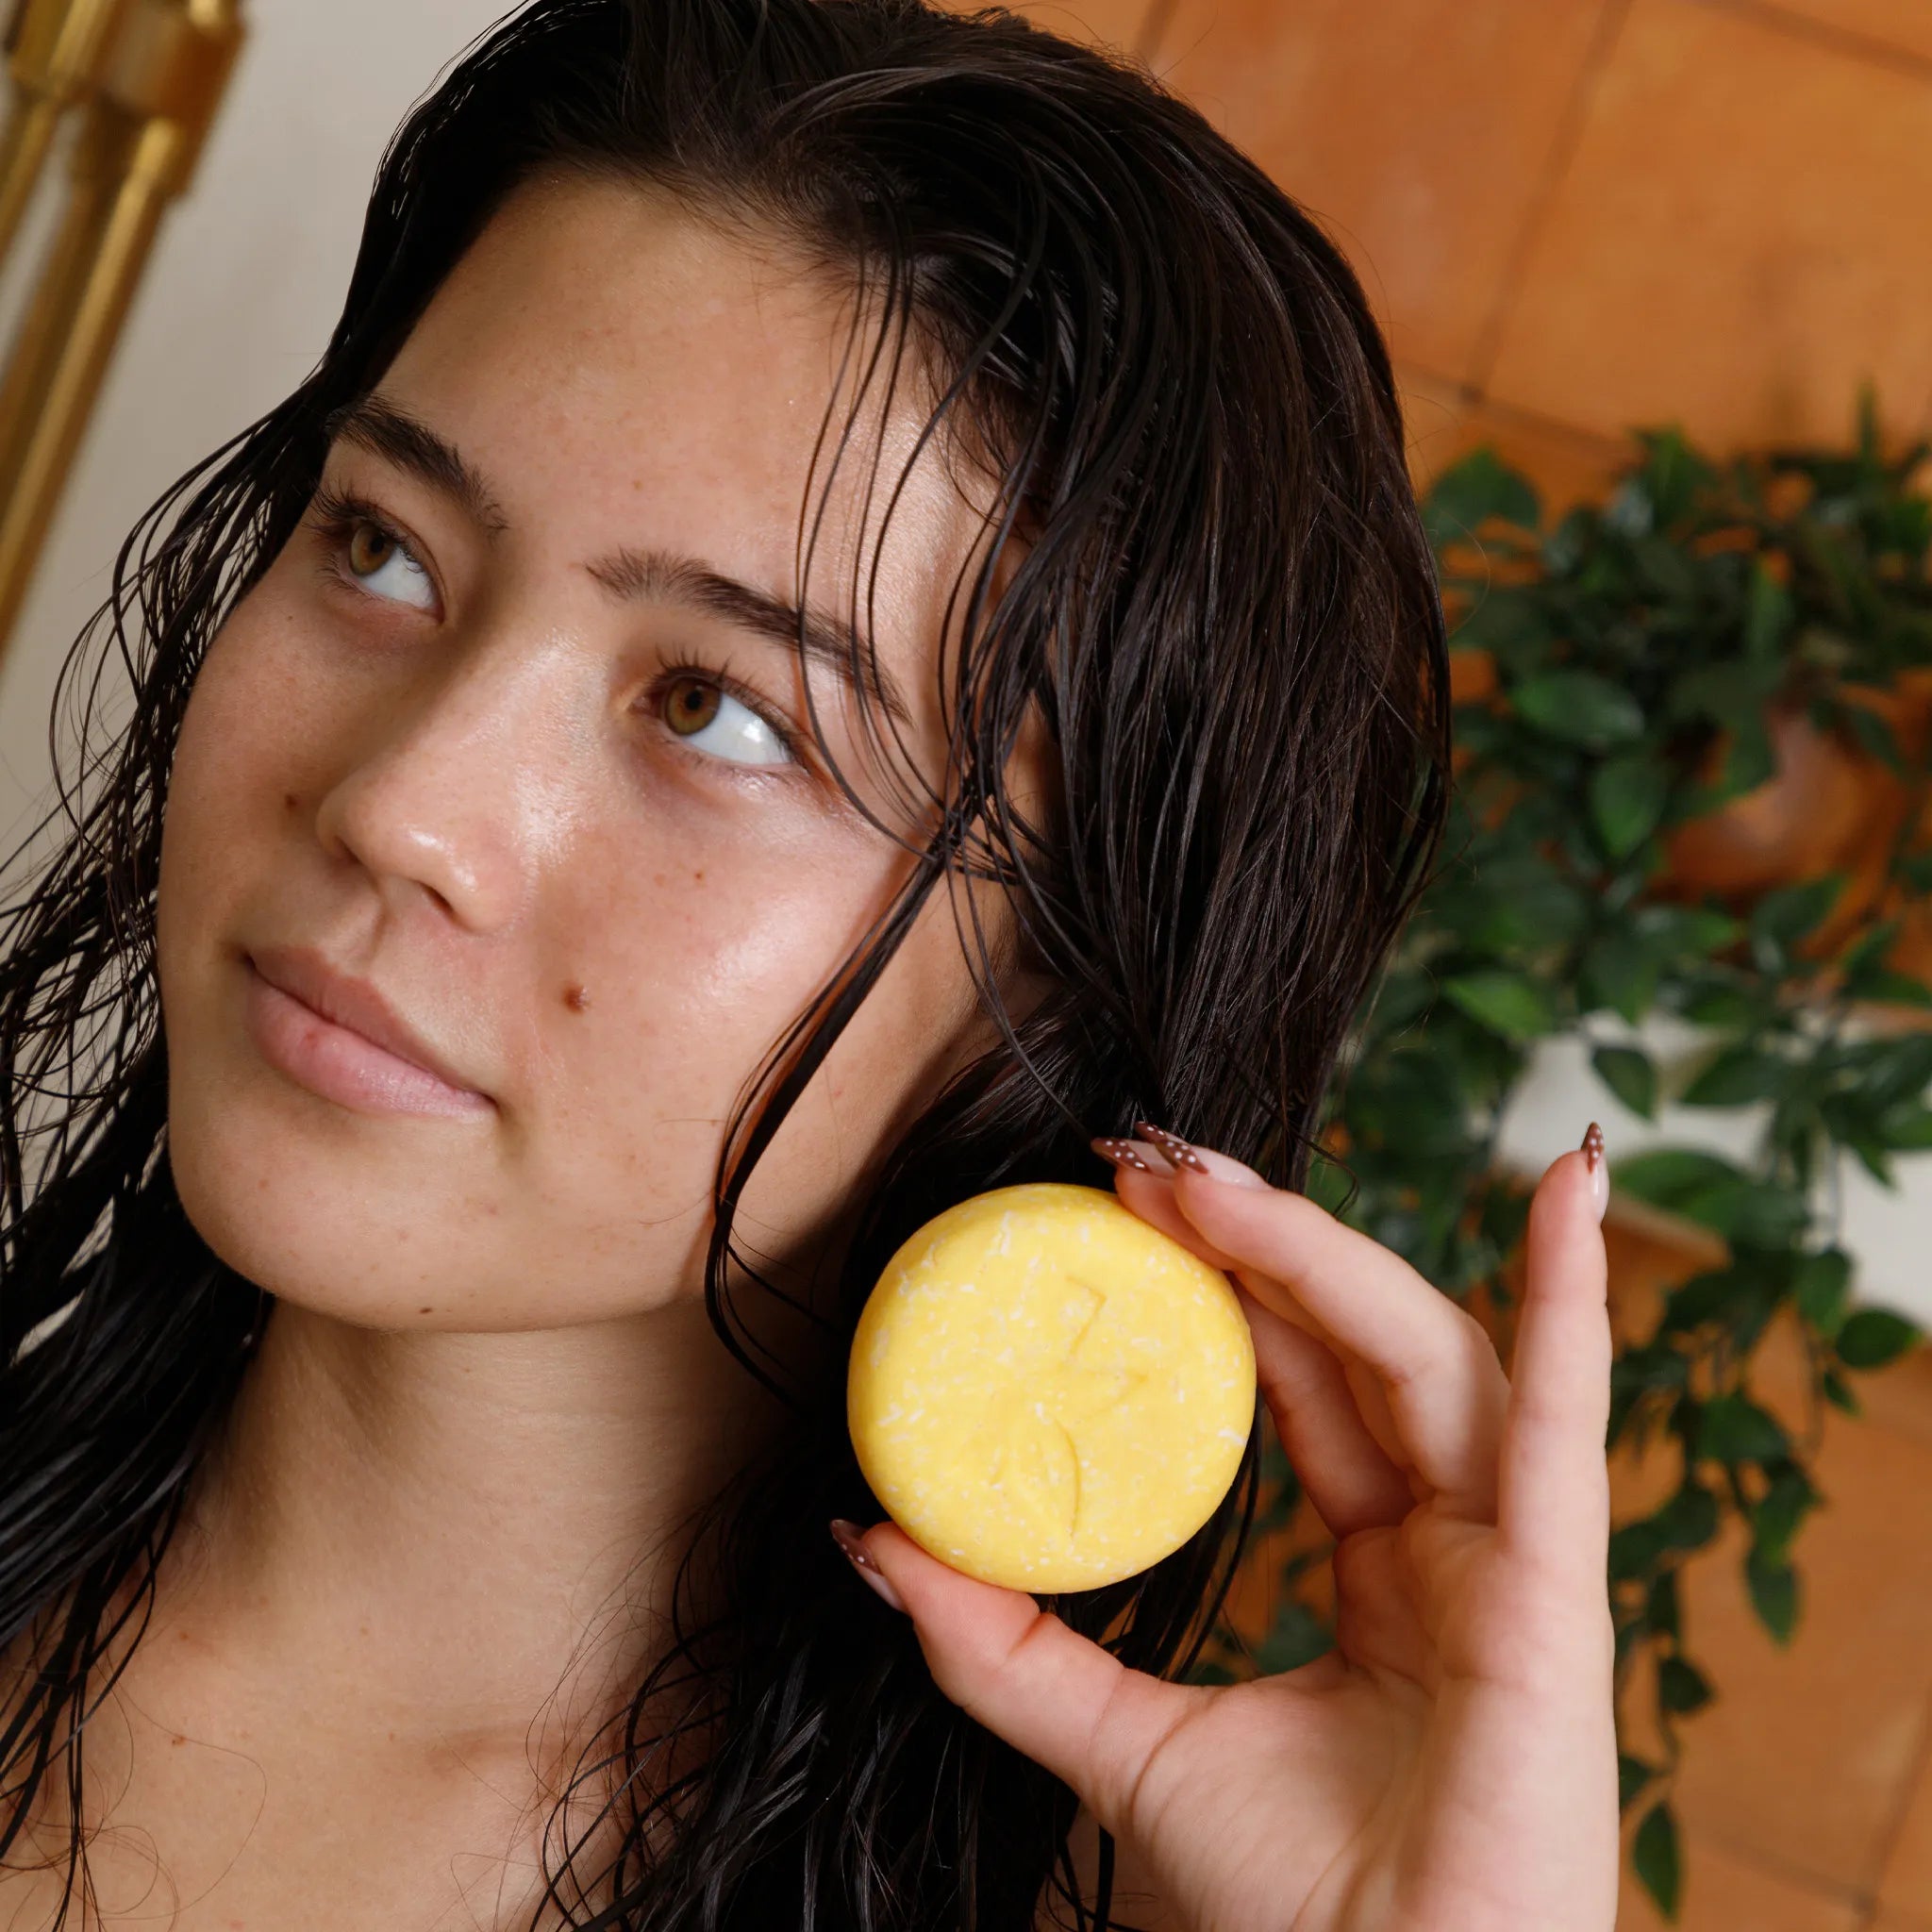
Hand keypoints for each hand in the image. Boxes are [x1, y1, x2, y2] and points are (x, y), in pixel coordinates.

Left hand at [833, 1124, 1619, 1931]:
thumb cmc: (1292, 1916)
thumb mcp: (1119, 1744)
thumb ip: (1002, 1643)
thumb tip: (866, 1535)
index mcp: (1380, 1568)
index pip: (1306, 1384)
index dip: (1226, 1286)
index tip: (1121, 1206)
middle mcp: (1452, 1541)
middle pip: (1358, 1344)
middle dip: (1256, 1242)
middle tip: (1139, 1162)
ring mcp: (1510, 1556)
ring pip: (1428, 1354)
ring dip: (1322, 1251)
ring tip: (1204, 1179)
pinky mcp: (1553, 1591)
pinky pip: (1567, 1423)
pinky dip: (1574, 1301)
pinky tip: (1568, 1188)